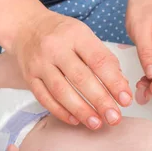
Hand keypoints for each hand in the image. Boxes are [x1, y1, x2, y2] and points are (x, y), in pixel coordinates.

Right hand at [11, 10, 132, 129]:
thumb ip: (103, 59)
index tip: (126, 100)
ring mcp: (39, 63)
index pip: (99, 61)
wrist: (26, 27)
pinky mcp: (29, 77)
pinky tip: (75, 120)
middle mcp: (55, 48)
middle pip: (81, 78)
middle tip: (114, 118)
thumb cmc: (62, 33)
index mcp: (76, 34)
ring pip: (61, 91)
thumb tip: (121, 86)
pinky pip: (44, 98)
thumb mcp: (85, 35)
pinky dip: (60, 111)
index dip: (114, 82)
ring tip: (96, 123)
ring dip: (81, 110)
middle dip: (100, 101)